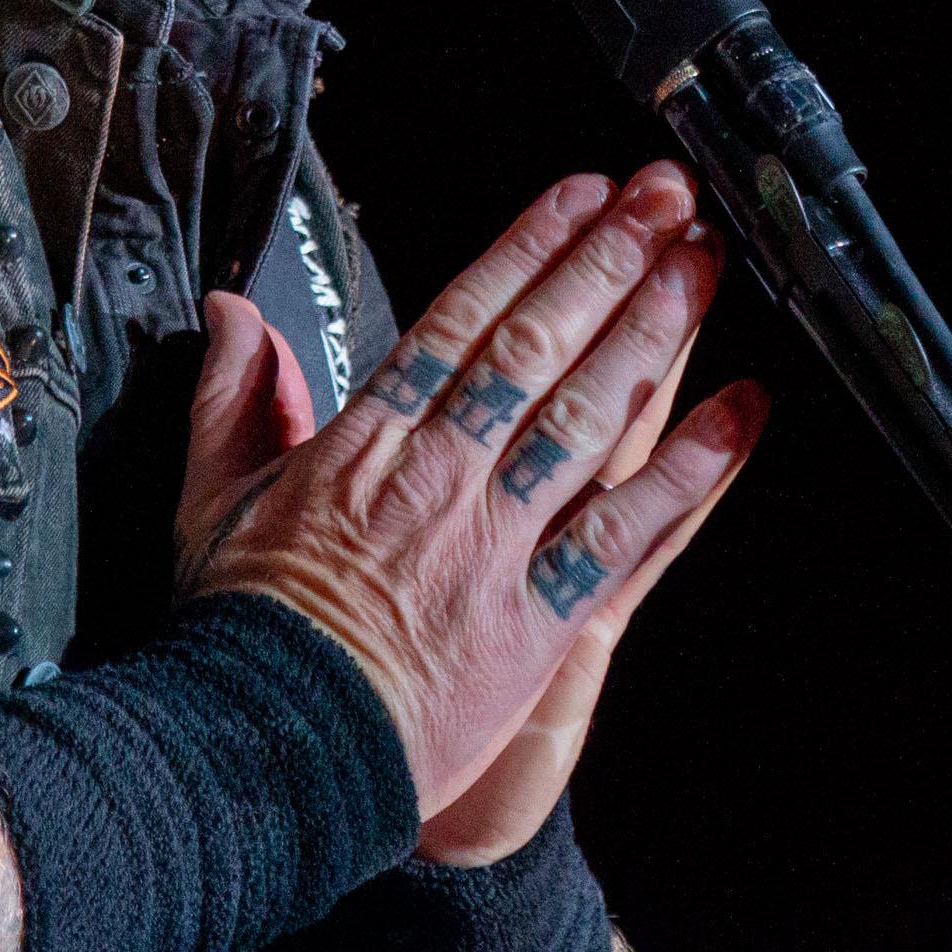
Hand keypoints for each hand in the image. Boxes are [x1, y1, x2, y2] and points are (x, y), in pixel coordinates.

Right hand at [173, 163, 768, 818]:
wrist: (270, 756)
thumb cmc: (243, 636)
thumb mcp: (210, 501)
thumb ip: (230, 399)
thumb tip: (232, 311)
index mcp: (364, 444)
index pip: (459, 323)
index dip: (527, 249)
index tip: (581, 194)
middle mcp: (438, 478)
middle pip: (536, 348)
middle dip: (607, 262)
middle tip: (667, 196)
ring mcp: (494, 546)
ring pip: (586, 418)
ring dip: (654, 334)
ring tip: (703, 264)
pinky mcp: (538, 621)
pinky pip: (626, 534)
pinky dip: (690, 473)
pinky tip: (742, 416)